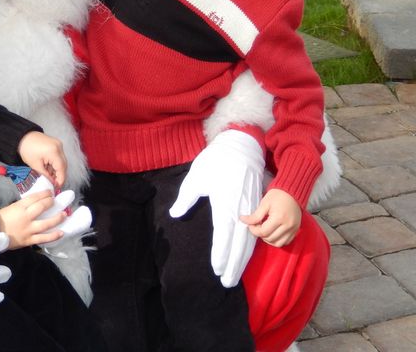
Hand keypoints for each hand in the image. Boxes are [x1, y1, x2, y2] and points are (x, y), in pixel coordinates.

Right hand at [16, 173, 92, 249]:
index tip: (50, 193)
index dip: (44, 194)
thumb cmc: (1, 219)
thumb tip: (36, 203)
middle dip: (50, 203)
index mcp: (19, 207)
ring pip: (46, 224)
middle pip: (41, 208)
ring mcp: (28, 229)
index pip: (34, 198)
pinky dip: (53, 236)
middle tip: (56, 201)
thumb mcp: (11, 207)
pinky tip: (61, 233)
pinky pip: (43, 238)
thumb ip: (23, 206)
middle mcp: (26, 217)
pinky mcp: (29, 240)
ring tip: (64, 215)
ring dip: (57, 219)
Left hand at [18, 131, 66, 186]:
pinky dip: (55, 164)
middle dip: (60, 175)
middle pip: (64, 165)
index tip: (57, 187)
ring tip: (50, 177)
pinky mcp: (56, 144)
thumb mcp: (35, 165)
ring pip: (62, 161)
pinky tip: (49, 169)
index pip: (61, 168)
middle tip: (54, 184)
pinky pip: (59, 156)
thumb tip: (52, 183)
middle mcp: (59, 147)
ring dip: (57, 170)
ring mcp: (58, 144)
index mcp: (53, 152)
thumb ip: (46, 175)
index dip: (61, 179)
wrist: (23, 137)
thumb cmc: (27, 149)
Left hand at [169, 129, 264, 287]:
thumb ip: (186, 198)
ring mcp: (250, 209)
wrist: (241, 147)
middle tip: (227, 283)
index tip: (217, 270)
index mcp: (224, 204)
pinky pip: (255, 230)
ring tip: (236, 276)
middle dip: (234, 265)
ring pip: (249, 240)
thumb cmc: (215, 162)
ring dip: (243, 260)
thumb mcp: (196, 177)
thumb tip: (174, 214)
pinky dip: (251, 247)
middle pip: (239, 243)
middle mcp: (240, 210)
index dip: (221, 254)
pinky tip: (245, 256)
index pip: (224, 236)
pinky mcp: (256, 205)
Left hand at [241, 188, 301, 246]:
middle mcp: (288, 226)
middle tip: (256, 225)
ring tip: (264, 229)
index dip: (253, 230)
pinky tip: (272, 232)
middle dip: (260, 234)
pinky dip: (277, 240)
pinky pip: (286, 242)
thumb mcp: (264, 204)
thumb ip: (255, 215)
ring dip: (268, 239)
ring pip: (278, 243)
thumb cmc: (277, 195)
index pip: (263, 232)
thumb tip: (243, 220)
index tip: (250, 224)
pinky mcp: (296, 230)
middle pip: (270, 239)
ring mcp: (293, 229)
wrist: (292, 192)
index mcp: (279, 218)